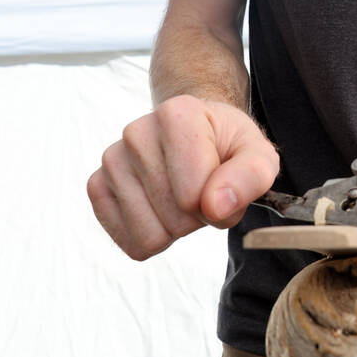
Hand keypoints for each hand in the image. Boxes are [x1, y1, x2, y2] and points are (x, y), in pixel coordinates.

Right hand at [87, 95, 279, 260]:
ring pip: (150, 234)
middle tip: (203, 190)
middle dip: (198, 215)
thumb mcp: (258, 155)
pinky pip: (129, 242)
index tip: (222, 181)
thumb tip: (215, 206)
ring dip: (175, 227)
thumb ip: (251, 177)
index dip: (219, 202)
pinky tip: (161, 206)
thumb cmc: (227, 145)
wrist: (196, 133)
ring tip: (182, 195)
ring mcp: (112, 159)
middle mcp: (137, 132)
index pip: (194, 194)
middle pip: (175, 217)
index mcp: (177, 114)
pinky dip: (153, 235)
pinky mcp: (97, 186)